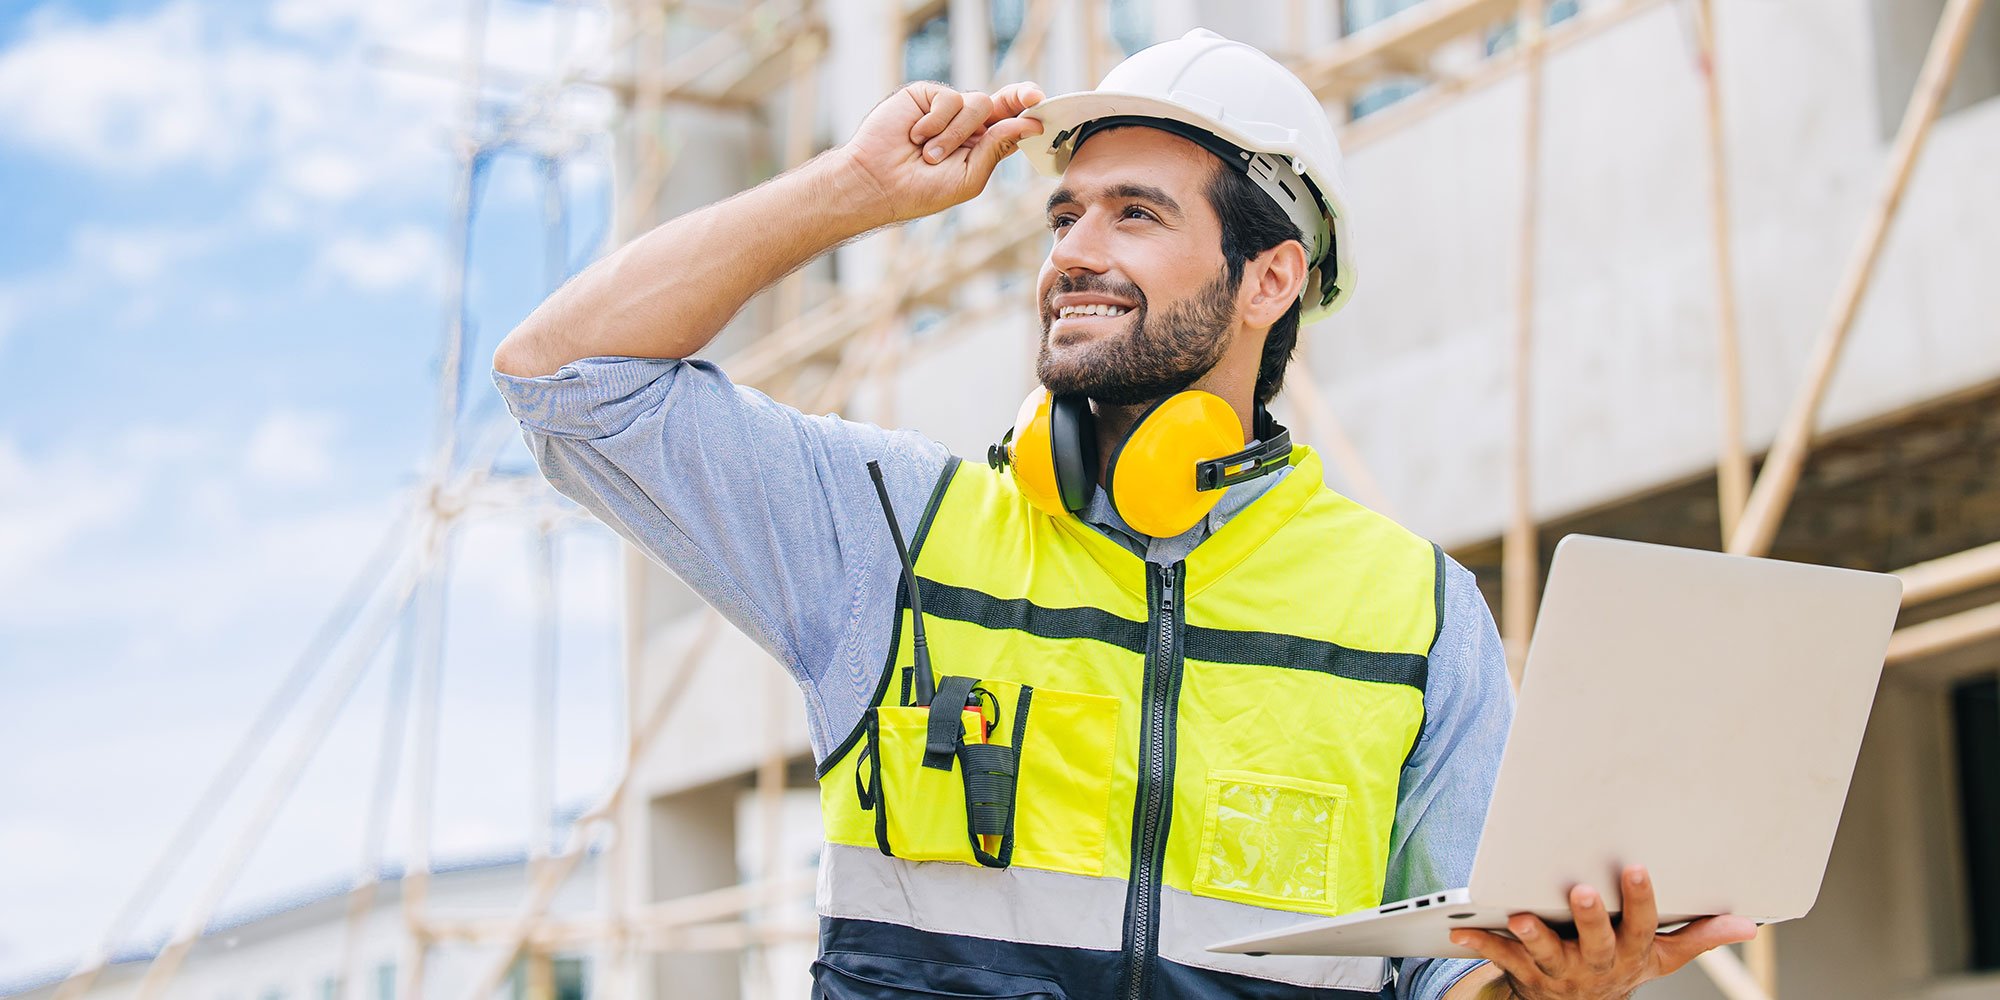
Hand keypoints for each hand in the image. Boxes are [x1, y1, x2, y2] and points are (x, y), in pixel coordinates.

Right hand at [835, 81, 1045, 226]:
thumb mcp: (969, 176)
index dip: (1028, 114)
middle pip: (1003, 101)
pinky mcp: (926, 95)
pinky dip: (936, 122)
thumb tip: (1029, 123)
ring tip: (930, 154)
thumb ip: (997, 148)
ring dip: (956, 134)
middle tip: (1031, 98)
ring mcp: (947, 109)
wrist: (877, 182)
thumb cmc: (921, 190)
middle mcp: (967, 124)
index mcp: (981, 145)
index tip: (1041, 109)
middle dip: (1020, 97)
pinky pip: (949, 98)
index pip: (1011, 124)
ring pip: (978, 104)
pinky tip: (916, 137)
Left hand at [1449, 866, 1756, 998]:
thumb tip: (1748, 923)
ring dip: (1533, 934)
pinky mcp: (1524, 972)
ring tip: (1519, 915)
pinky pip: (1501, 958)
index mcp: (1631, 951)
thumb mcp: (1662, 957)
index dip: (1642, 899)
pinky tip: (1460, 927)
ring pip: (1546, 952)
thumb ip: (1699, 937)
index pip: (1642, 924)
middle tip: (1582, 892)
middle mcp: (1596, 962)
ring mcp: (1559, 970)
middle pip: (1596, 940)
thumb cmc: (1621, 967)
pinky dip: (1480, 941)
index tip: (1638, 868)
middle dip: (1590, 918)